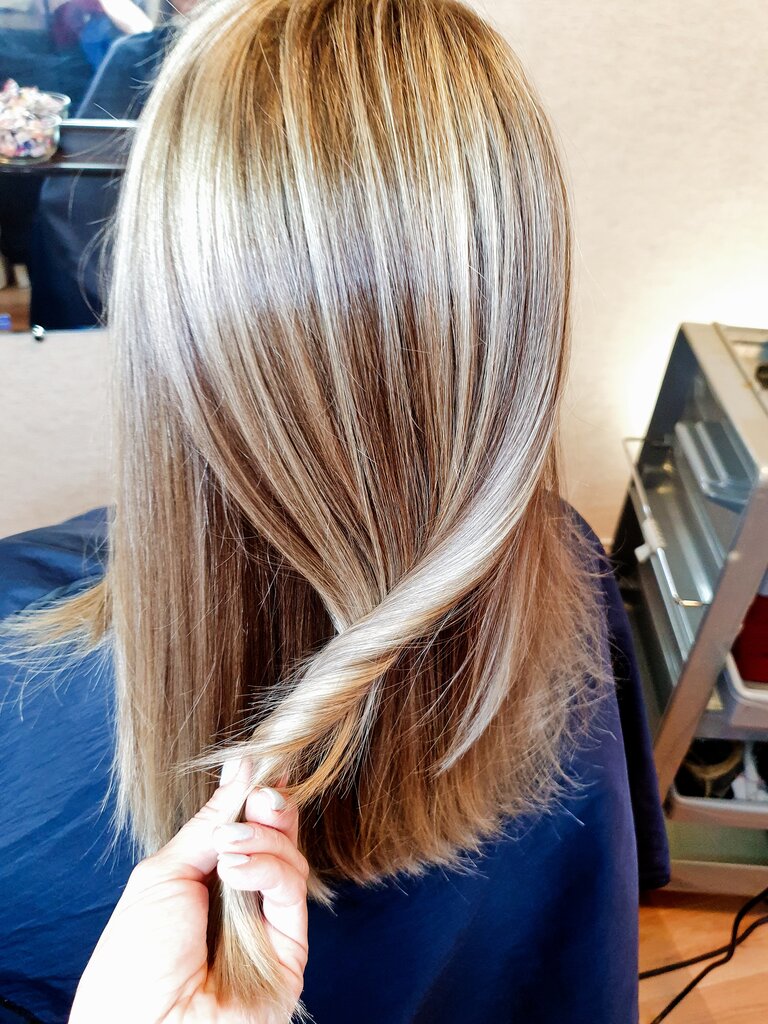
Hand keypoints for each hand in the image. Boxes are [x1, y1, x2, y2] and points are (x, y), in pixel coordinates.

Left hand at [69, 759, 308, 1023]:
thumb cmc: (134, 962)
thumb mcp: (164, 875)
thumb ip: (209, 825)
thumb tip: (242, 766)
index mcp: (203, 886)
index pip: (240, 831)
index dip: (250, 798)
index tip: (257, 766)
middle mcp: (239, 904)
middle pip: (272, 840)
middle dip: (267, 808)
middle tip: (259, 793)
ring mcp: (265, 928)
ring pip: (288, 859)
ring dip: (261, 837)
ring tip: (229, 847)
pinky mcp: (290, 951)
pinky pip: (291, 891)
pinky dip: (269, 867)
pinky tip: (237, 869)